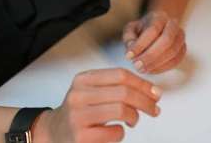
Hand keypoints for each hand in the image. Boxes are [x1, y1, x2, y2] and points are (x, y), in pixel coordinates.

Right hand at [34, 68, 160, 142]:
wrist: (55, 131)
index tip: (155, 92)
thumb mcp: (91, 90)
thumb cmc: (81, 110)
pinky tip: (118, 131)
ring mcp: (78, 117)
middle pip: (123, 92)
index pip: (120, 75)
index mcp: (83, 79)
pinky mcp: (81, 137)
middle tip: (154, 109)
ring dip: (135, 116)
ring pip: (120, 109)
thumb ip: (115, 85)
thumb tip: (150, 90)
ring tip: (134, 120)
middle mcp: (78, 95)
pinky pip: (115, 132)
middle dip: (145, 101)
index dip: (142, 83)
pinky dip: (122, 132)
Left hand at [122, 11, 185, 74]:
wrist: (157, 29)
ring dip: (155, 63)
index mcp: (160, 16)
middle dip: (150, 55)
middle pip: (166, 40)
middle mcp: (173, 24)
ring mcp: (180, 37)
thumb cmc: (142, 30)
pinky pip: (175, 61)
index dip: (140, 44)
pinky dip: (162, 68)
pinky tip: (150, 70)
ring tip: (141, 69)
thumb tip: (131, 49)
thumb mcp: (131, 29)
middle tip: (136, 66)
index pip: (153, 29)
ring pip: (172, 52)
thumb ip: (129, 37)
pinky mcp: (183, 49)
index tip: (128, 56)